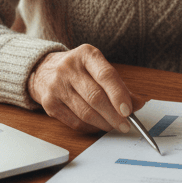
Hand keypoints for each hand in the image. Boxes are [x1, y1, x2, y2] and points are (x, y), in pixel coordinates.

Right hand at [27, 44, 143, 132]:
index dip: (119, 94)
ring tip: (115, 126)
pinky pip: (75, 122)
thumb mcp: (97, 68)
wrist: (43, 70)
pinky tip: (98, 126)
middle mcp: (69, 68)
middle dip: (114, 115)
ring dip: (104, 124)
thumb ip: (118, 85)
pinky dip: (91, 128)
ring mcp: (57, 86)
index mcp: (86, 54)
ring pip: (86, 113)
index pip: (106, 75)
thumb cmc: (78, 70)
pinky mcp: (49, 103)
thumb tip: (138, 104)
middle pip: (96, 97)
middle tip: (126, 125)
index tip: (129, 110)